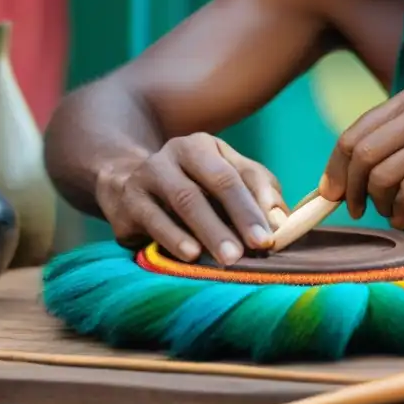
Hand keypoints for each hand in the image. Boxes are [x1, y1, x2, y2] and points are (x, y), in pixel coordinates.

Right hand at [95, 133, 288, 264]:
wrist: (122, 187)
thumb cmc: (191, 189)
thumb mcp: (227, 180)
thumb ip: (258, 194)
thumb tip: (280, 221)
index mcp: (203, 146)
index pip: (237, 174)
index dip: (256, 204)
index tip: (271, 235)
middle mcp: (174, 154)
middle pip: (213, 182)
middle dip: (237, 216)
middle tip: (256, 247)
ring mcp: (147, 176)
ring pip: (184, 201)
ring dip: (210, 231)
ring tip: (230, 257)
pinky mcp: (127, 204)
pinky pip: (153, 221)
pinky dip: (174, 239)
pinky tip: (191, 255)